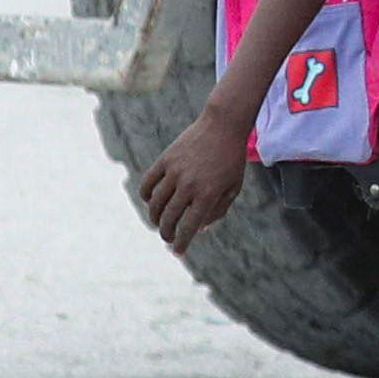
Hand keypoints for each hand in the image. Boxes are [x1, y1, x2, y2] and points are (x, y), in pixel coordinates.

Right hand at [136, 94, 258, 249]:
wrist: (223, 125)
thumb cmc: (231, 159)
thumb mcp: (233, 188)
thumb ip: (217, 211)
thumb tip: (199, 230)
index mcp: (208, 194)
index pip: (188, 228)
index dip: (181, 244)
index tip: (178, 252)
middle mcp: (189, 185)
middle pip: (169, 219)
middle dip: (167, 234)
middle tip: (168, 238)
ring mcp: (175, 171)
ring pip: (156, 204)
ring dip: (155, 218)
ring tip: (160, 223)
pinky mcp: (165, 159)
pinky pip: (148, 183)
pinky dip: (146, 196)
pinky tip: (151, 201)